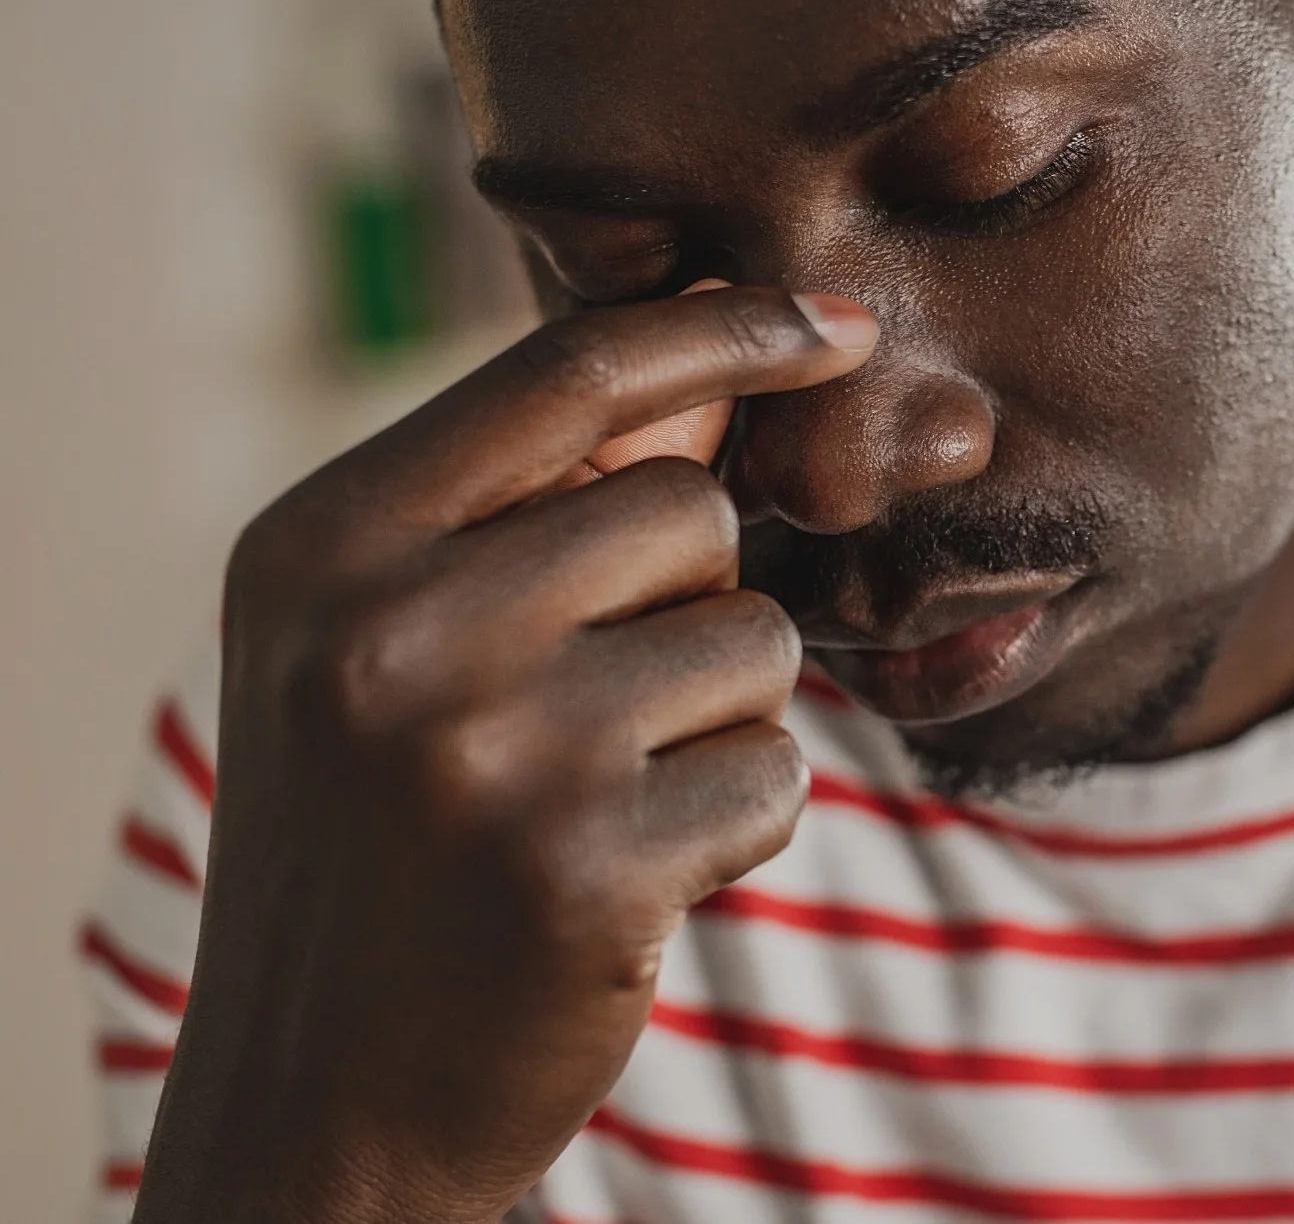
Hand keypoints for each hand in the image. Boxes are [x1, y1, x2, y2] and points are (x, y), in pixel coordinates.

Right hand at [132, 287, 876, 1223]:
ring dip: (716, 725)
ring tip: (596, 804)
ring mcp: (487, 750)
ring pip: (755, 643)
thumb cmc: (381, 841)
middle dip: (688, 606)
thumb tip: (720, 362)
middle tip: (588, 718)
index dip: (725, 330)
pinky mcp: (585, 868)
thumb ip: (539, 502)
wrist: (323, 1097)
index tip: (844, 323)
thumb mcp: (393, 644)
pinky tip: (626, 882)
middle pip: (687, 513)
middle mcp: (391, 629)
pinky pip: (775, 775)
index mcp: (325, 543)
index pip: (565, 373)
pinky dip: (732, 828)